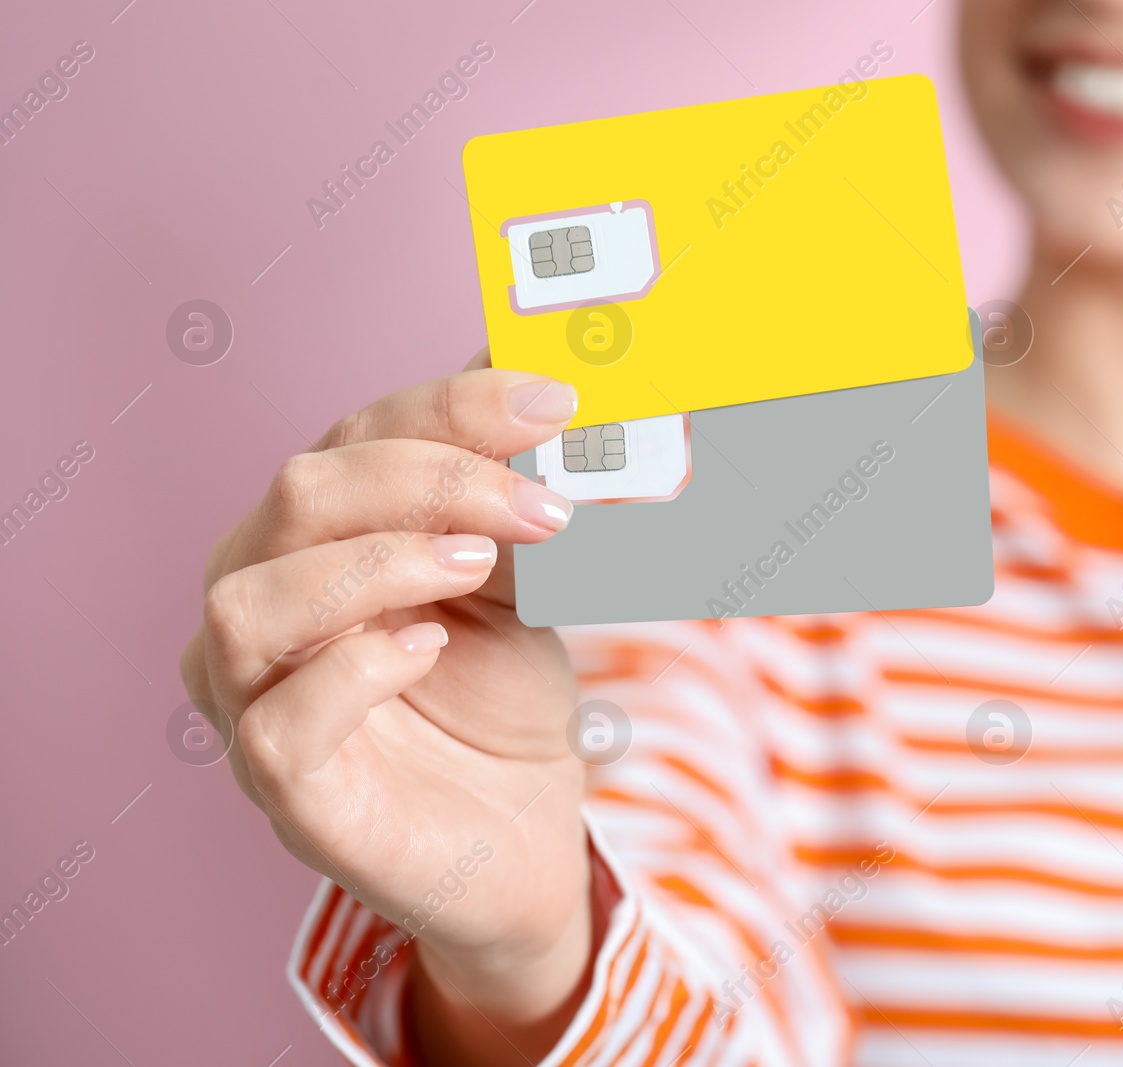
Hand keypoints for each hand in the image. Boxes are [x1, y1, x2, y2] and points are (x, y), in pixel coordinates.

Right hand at [180, 351, 596, 1053]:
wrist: (522, 833)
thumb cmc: (500, 701)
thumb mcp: (521, 585)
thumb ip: (514, 507)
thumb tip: (554, 408)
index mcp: (317, 536)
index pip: (356, 437)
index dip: (452, 408)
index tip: (554, 404)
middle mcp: (266, 602)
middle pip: (302, 495)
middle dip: (432, 478)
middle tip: (542, 504)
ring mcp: (256, 698)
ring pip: (253, 601)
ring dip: (378, 563)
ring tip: (479, 566)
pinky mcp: (284, 790)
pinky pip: (277, 724)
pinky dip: (353, 674)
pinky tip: (425, 650)